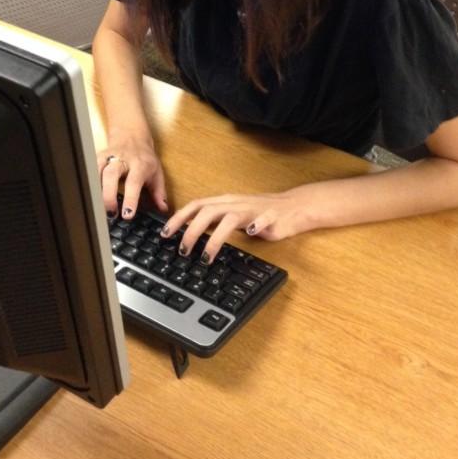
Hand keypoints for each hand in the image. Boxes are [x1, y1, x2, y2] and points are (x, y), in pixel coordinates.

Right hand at [96, 135, 167, 217]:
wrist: (131, 135)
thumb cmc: (145, 158)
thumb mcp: (157, 173)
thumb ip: (159, 193)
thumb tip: (163, 210)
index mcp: (140, 164)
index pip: (134, 182)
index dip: (130, 199)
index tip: (127, 215)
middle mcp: (123, 159)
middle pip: (111, 175)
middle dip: (108, 195)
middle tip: (110, 214)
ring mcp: (108, 157)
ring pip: (97, 171)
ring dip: (96, 191)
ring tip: (98, 209)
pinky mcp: (98, 157)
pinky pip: (90, 170)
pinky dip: (89, 184)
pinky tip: (91, 197)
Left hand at [160, 190, 307, 263]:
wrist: (293, 207)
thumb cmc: (260, 214)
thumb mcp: (231, 217)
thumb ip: (212, 222)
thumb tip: (189, 234)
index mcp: (224, 202)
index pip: (195, 205)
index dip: (178, 218)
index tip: (164, 234)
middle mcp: (235, 203)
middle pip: (207, 211)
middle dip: (191, 230)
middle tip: (182, 250)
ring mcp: (252, 209)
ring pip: (229, 217)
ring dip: (215, 237)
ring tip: (206, 256)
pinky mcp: (270, 216)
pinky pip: (262, 219)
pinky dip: (256, 226)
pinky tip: (251, 234)